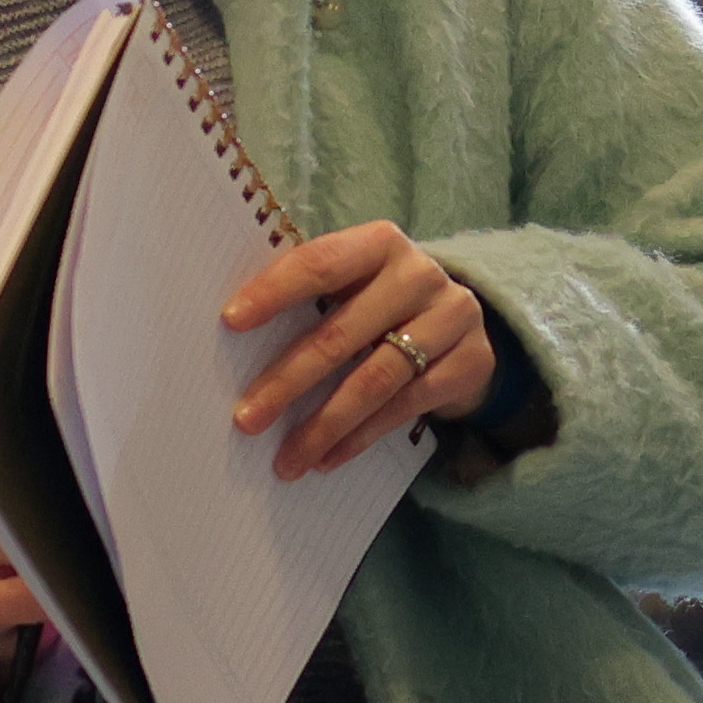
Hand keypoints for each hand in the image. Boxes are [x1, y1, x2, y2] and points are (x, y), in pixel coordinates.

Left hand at [225, 221, 502, 476]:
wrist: (460, 323)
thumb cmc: (380, 302)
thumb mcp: (352, 286)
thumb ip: (309, 298)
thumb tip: (234, 339)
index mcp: (379, 243)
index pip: (321, 264)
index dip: (275, 292)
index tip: (231, 322)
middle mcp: (419, 275)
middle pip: (343, 333)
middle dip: (288, 381)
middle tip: (247, 419)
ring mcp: (451, 317)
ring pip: (375, 379)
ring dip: (324, 425)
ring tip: (287, 459)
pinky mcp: (471, 361)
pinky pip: (406, 406)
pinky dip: (361, 436)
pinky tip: (328, 458)